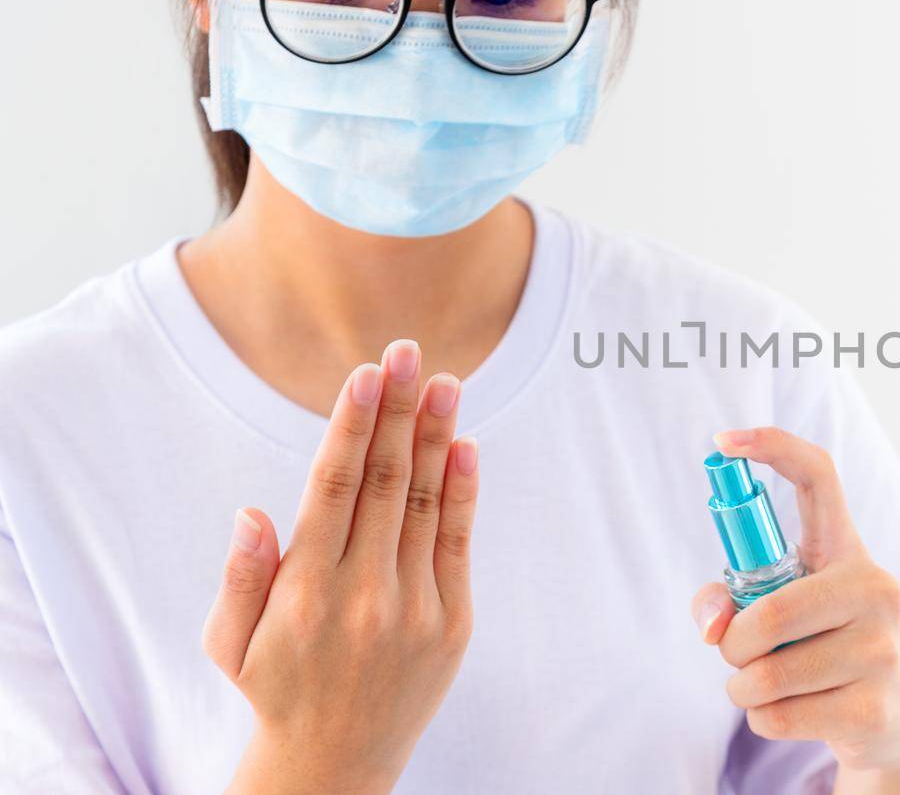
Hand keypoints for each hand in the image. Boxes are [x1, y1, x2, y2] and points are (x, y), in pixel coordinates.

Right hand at [202, 340, 479, 793]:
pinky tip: (463, 446)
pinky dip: (461, 492)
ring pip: (424, 503)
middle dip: (398, 410)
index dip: (352, 424)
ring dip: (435, 436)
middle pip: (384, 482)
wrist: (334, 763)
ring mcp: (413, 609)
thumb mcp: (230, 641)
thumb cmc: (274, 686)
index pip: (333, 487)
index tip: (367, 373)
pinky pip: (457, 544)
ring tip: (445, 381)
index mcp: (303, 591)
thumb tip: (252, 511)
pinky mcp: (453, 624)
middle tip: (410, 351)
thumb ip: (241, 575)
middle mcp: (362, 594)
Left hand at [690, 428, 899, 793]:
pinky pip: (779, 715)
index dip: (771, 448)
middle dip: (733, 644)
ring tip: (770, 688)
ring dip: (744, 689)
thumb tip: (713, 625)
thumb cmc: (823, 651)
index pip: (819, 477)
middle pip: (770, 612)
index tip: (723, 442)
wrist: (898, 720)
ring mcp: (881, 649)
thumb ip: (728, 601)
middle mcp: (874, 588)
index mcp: (847, 551)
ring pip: (767, 673)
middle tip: (736, 655)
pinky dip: (763, 719)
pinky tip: (794, 713)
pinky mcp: (874, 707)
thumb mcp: (781, 616)